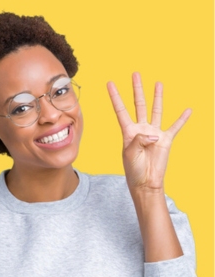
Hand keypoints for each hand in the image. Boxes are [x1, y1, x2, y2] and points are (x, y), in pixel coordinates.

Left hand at [107, 72, 190, 193]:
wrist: (145, 182)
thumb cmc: (133, 169)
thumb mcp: (130, 154)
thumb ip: (138, 141)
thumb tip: (153, 134)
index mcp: (128, 131)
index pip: (120, 110)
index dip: (115, 96)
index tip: (109, 83)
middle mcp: (140, 129)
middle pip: (139, 104)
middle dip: (137, 89)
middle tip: (135, 74)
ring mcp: (153, 133)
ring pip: (156, 110)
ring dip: (157, 97)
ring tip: (158, 83)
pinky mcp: (166, 140)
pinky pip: (175, 127)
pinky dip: (182, 119)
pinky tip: (188, 110)